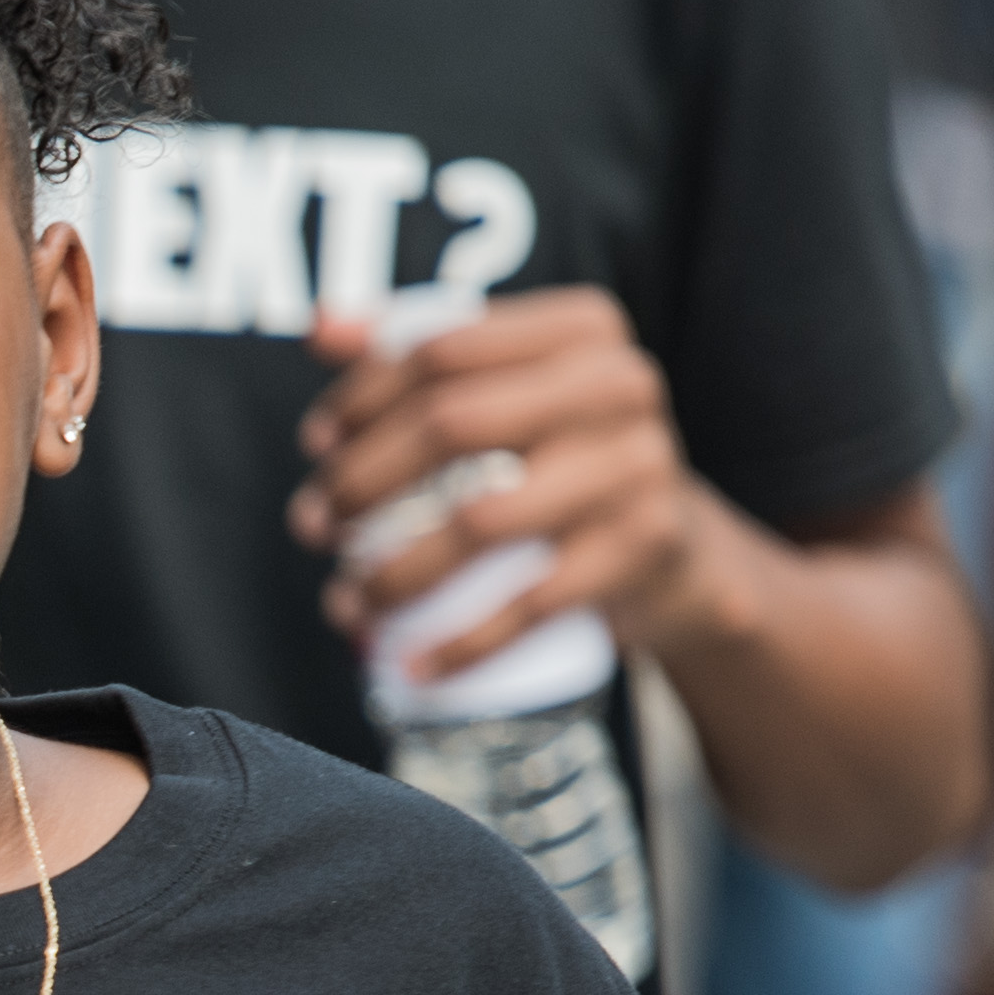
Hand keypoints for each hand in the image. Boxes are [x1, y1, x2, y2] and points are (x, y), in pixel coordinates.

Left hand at [297, 295, 709, 683]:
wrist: (680, 550)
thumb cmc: (568, 456)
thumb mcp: (515, 387)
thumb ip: (425, 347)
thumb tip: (321, 329)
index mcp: (581, 328)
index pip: (441, 349)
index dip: (360, 398)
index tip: (316, 447)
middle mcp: (619, 384)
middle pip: (450, 424)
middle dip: (358, 482)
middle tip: (313, 527)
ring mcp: (637, 468)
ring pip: (480, 521)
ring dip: (393, 573)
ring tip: (346, 602)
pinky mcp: (643, 550)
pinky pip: (532, 604)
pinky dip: (462, 643)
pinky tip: (411, 666)